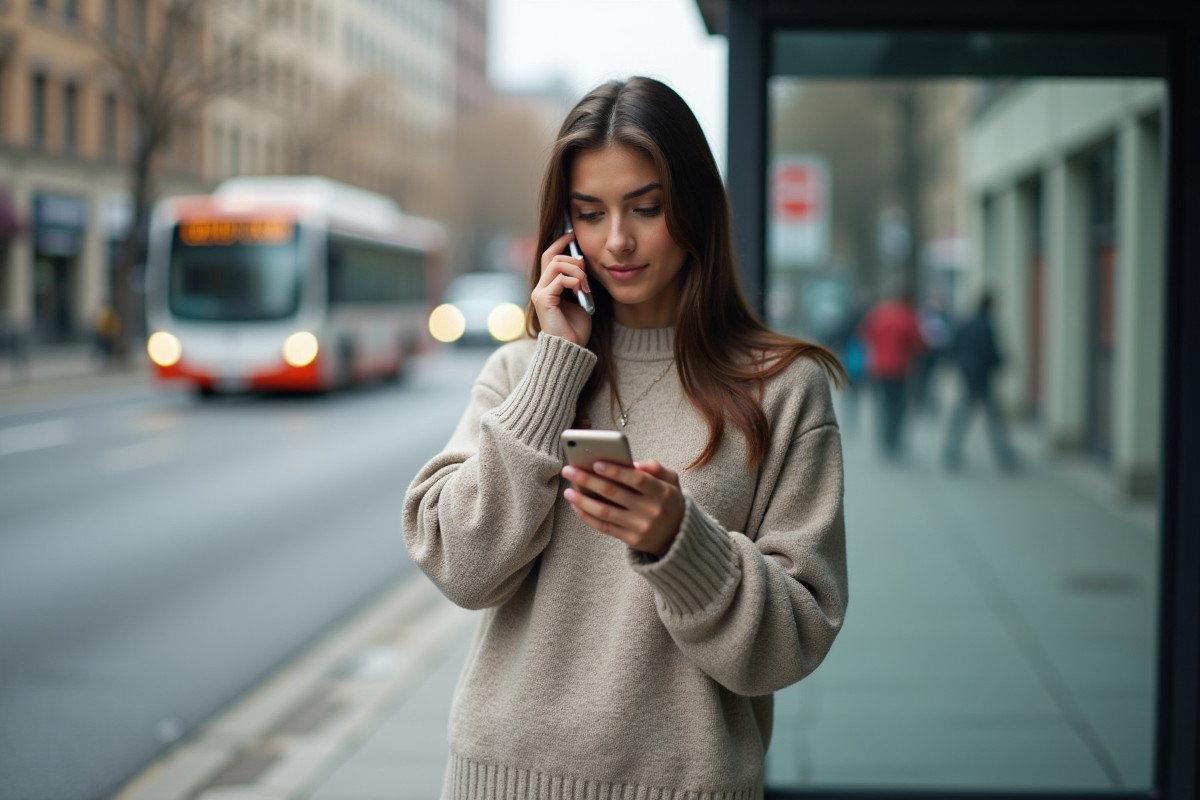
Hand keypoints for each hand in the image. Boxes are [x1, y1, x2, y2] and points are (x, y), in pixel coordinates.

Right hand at [532, 232, 592, 345]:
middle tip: (586, 273)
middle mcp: (540, 287)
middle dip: (574, 259)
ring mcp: (540, 293)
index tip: (572, 235)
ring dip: (576, 271)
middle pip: (553, 255)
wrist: (571, 348)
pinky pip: (560, 278)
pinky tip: (581, 292)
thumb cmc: (576, 327)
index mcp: (547, 286)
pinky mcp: (544, 299)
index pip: (549, 255)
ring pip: (557, 263)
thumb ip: (577, 281)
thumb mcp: (580, 298)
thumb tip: (581, 261)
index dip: (560, 242)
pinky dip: (574, 281)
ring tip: (585, 285)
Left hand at [562, 459, 683, 556]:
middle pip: (615, 494)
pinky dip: (588, 517)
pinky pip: (605, 527)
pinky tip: (576, 506)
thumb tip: (635, 463)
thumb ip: (657, 468)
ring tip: (568, 490)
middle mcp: (652, 510)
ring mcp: (640, 527)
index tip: (596, 463)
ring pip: (605, 512)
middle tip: (569, 470)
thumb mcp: (672, 481)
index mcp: (663, 492)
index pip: (637, 479)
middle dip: (588, 480)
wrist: (678, 535)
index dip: (616, 471)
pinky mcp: (632, 540)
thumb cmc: (668, 501)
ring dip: (583, 501)